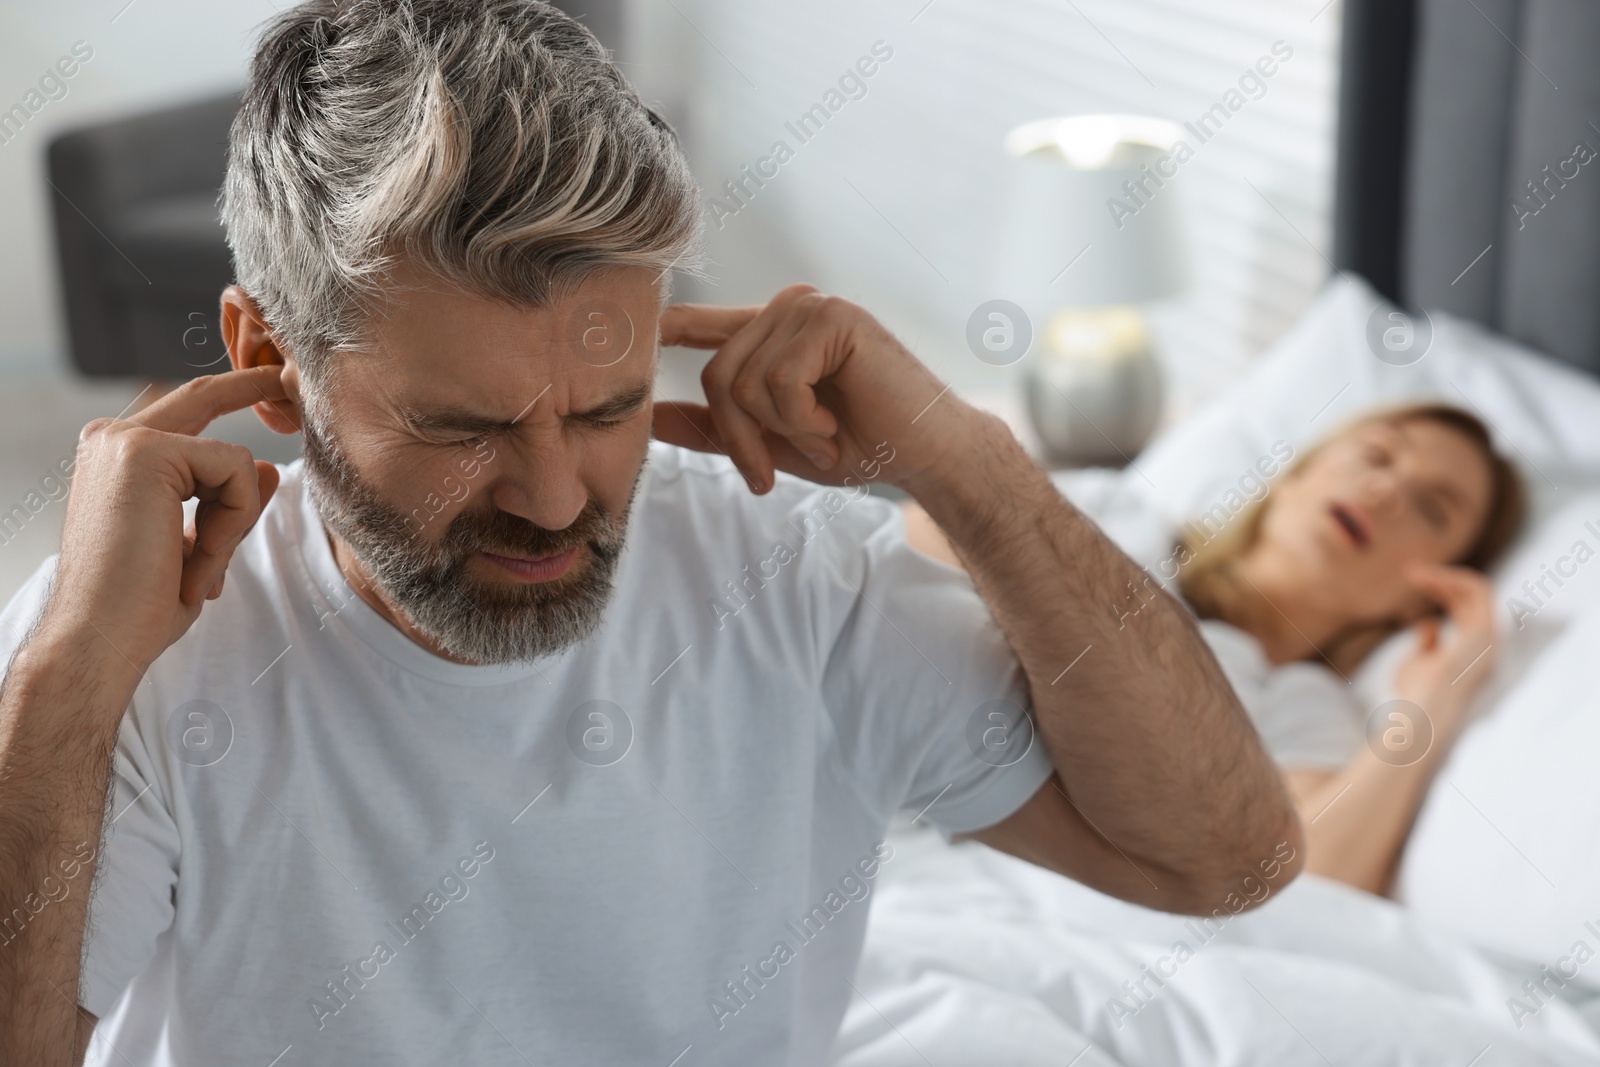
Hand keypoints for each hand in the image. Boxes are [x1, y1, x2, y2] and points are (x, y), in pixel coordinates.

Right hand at [34, 366, 285, 675]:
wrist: (100, 640)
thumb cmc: (142, 606)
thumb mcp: (200, 546)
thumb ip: (229, 503)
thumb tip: (267, 466)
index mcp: (119, 460)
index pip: (186, 411)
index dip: (231, 392)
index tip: (271, 380)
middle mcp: (113, 440)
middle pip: (203, 397)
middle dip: (251, 386)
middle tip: (287, 376)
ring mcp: (124, 441)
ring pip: (233, 459)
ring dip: (236, 523)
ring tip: (200, 571)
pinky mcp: (143, 452)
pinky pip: (234, 472)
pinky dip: (233, 523)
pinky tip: (197, 562)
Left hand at [651, 285, 979, 493]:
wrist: (925, 454)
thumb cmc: (857, 445)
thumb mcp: (772, 443)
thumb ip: (712, 427)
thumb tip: (647, 419)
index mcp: (767, 333)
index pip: (695, 325)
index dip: (656, 331)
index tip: (611, 334)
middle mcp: (783, 309)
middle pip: (715, 374)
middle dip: (740, 438)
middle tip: (770, 473)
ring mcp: (807, 306)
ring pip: (743, 381)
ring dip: (782, 431)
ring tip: (821, 437)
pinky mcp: (832, 316)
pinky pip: (778, 382)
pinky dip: (803, 420)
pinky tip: (835, 422)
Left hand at [1392, 563, 1496, 736]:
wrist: (1422, 709)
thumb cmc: (1413, 694)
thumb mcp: (1415, 665)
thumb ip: (1426, 645)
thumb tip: (1429, 623)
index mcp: (1470, 652)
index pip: (1463, 612)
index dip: (1441, 592)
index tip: (1413, 581)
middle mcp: (1486, 644)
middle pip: (1470, 599)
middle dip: (1442, 581)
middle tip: (1409, 571)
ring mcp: (1489, 638)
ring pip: (1477, 591)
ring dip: (1446, 577)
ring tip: (1413, 572)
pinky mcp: (1487, 631)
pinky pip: (1480, 591)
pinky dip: (1454, 578)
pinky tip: (1427, 578)